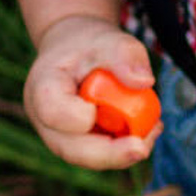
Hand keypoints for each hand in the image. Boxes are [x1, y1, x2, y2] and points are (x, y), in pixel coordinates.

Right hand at [23, 16, 159, 170]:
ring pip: (89, 158)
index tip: (101, 105)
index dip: (80, 115)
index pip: (54, 112)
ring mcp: (60, 137)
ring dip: (122, 150)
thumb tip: (146, 82)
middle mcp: (44, 121)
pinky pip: (101, 155)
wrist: (75, 50)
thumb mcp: (107, 38)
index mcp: (41, 89)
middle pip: (71, 150)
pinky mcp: (78, 146)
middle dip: (110, 153)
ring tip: (153, 129)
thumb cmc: (88, 43)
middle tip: (143, 148)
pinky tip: (148, 129)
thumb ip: (124, 54)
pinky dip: (124, 146)